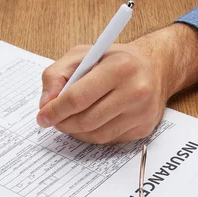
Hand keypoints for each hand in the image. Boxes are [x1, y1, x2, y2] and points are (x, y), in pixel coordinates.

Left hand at [36, 23, 197, 144]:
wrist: (155, 68)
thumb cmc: (115, 60)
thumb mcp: (83, 54)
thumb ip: (57, 75)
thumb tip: (45, 104)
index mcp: (119, 67)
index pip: (78, 97)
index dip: (55, 110)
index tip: (42, 117)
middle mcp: (135, 91)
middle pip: (86, 120)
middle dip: (63, 124)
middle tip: (53, 121)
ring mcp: (141, 113)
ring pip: (97, 135)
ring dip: (76, 132)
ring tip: (69, 122)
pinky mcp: (144, 129)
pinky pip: (109, 140)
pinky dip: (93, 135)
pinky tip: (90, 124)